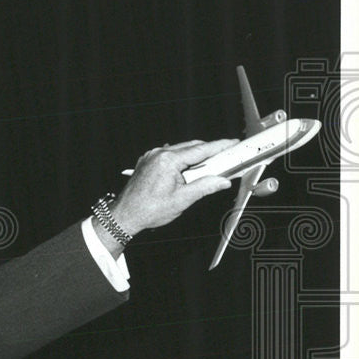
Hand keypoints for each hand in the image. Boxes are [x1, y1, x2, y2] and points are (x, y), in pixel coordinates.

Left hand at [111, 139, 237, 237]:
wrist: (124, 215)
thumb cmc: (148, 209)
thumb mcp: (182, 200)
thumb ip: (205, 187)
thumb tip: (222, 181)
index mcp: (168, 160)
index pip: (201, 149)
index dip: (220, 146)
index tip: (233, 143)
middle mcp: (158, 154)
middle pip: (192, 147)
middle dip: (210, 153)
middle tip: (226, 159)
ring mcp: (151, 157)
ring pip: (181, 151)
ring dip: (195, 158)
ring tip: (207, 170)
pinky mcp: (147, 162)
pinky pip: (169, 156)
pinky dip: (182, 161)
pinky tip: (188, 172)